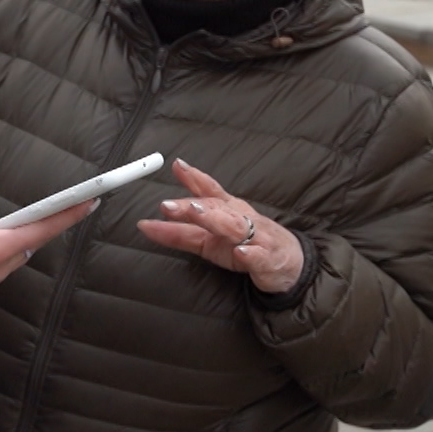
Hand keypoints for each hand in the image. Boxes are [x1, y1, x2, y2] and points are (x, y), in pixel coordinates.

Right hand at [0, 189, 96, 303]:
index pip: (42, 229)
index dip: (68, 216)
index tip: (90, 203)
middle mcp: (0, 266)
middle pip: (33, 242)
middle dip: (46, 225)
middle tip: (66, 206)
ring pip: (17, 253)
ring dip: (24, 236)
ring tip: (27, 219)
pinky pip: (2, 262)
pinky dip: (6, 247)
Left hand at [136, 159, 304, 293]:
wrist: (288, 265)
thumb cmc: (246, 245)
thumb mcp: (208, 239)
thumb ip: (177, 232)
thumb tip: (144, 225)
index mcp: (228, 210)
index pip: (210, 190)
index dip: (193, 178)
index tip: (176, 166)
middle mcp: (241, 219)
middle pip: (216, 209)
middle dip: (192, 205)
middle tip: (168, 204)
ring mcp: (256, 238)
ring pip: (235, 227)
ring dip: (216, 220)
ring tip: (197, 213)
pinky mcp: (267, 260)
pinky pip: (259, 256)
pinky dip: (251, 253)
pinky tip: (241, 252)